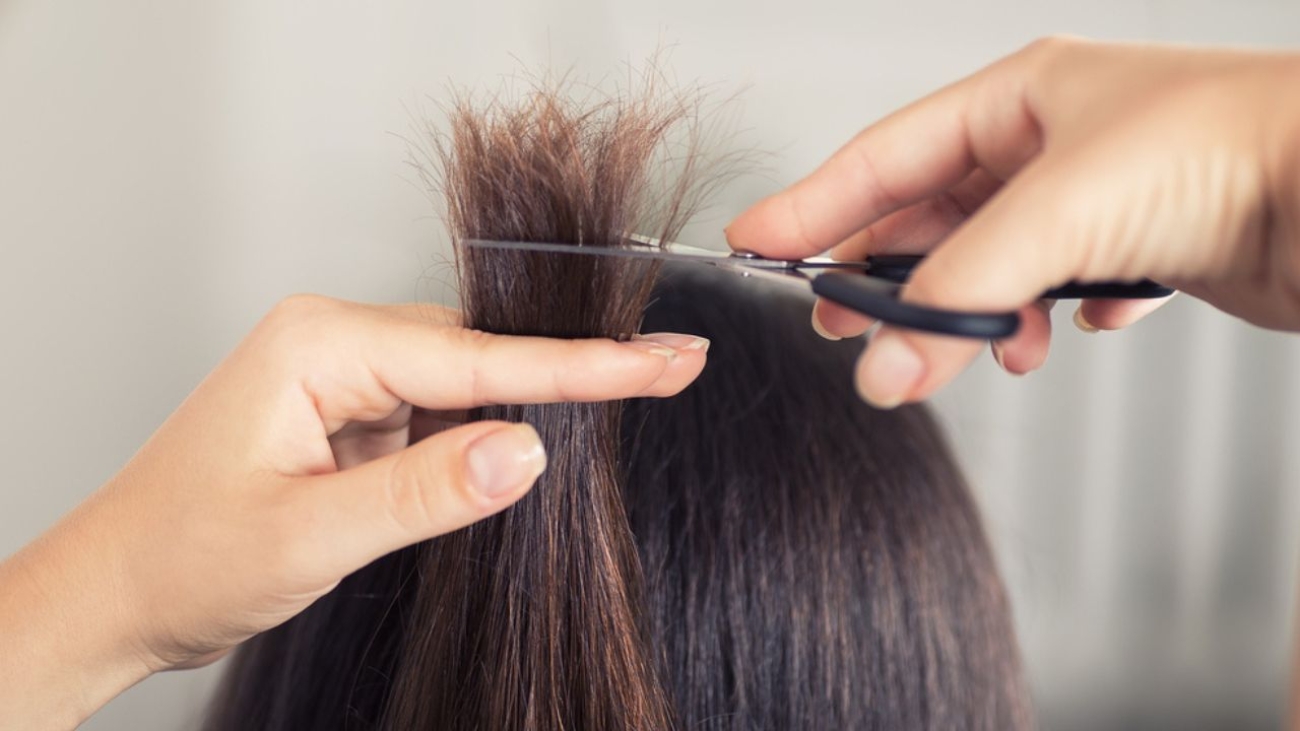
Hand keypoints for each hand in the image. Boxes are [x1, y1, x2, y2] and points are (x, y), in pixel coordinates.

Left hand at [0, 295, 706, 728]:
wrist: (118, 593)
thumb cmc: (182, 556)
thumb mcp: (308, 534)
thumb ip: (423, 491)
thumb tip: (529, 452)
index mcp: (320, 345)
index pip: (479, 357)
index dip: (583, 365)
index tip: (664, 359)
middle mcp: (336, 343)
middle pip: (483, 353)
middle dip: (575, 372)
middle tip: (674, 370)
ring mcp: (345, 378)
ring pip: (468, 381)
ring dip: (530, 406)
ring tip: (626, 398)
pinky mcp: (352, 414)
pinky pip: (441, 410)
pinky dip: (487, 434)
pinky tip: (526, 449)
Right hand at [727, 37, 1299, 406]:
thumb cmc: (1228, 151)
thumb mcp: (1057, 212)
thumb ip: (958, 294)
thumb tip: (883, 366)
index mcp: (1021, 98)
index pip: (885, 154)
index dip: (814, 202)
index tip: (755, 242)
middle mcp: (1052, 143)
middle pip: (935, 218)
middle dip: (895, 279)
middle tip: (850, 327)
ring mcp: (1097, 196)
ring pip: (995, 265)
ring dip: (977, 316)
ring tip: (977, 352)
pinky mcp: (1141, 247)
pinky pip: (1062, 291)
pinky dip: (1050, 321)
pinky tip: (1067, 330)